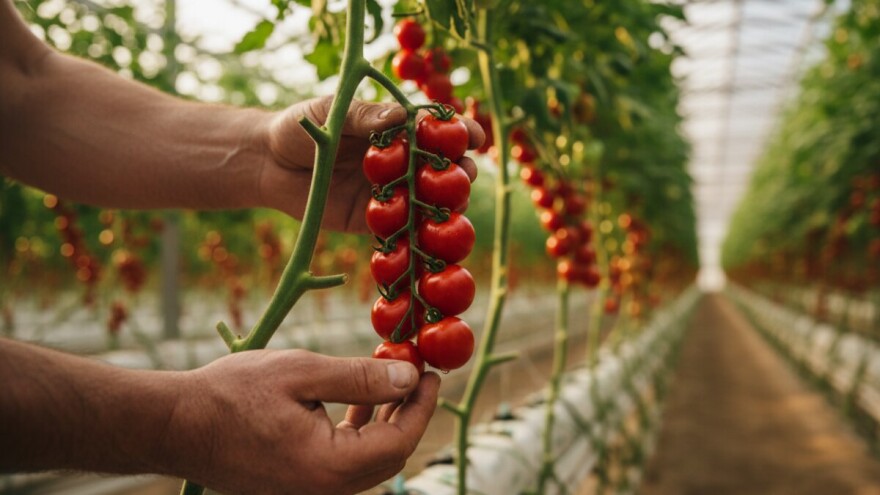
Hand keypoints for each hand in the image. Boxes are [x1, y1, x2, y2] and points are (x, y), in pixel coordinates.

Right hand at [165, 349, 439, 494]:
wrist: (175, 425)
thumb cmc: (232, 394)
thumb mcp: (303, 373)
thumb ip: (361, 379)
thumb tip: (409, 377)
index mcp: (330, 466)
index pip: (400, 442)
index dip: (422, 406)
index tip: (432, 373)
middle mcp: (325, 489)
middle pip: (389, 456)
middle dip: (409, 413)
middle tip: (417, 374)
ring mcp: (310, 491)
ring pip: (368, 460)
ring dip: (385, 421)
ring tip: (392, 380)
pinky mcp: (297, 484)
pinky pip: (344, 462)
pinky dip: (359, 432)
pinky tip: (359, 403)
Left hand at [259, 96, 485, 232]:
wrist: (268, 163)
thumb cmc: (302, 127)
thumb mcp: (331, 112)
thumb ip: (363, 117)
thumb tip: (398, 117)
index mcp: (396, 130)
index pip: (435, 130)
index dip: (458, 132)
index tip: (474, 136)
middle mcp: (400, 162)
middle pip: (441, 169)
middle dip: (459, 172)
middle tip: (464, 173)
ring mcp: (390, 193)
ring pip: (427, 202)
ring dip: (444, 205)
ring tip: (451, 204)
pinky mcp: (372, 221)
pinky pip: (399, 230)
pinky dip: (413, 235)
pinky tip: (423, 236)